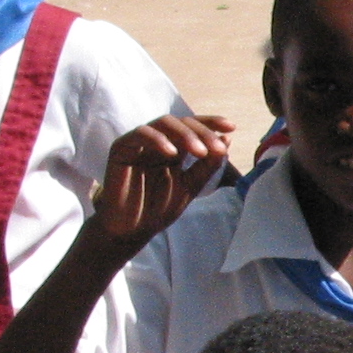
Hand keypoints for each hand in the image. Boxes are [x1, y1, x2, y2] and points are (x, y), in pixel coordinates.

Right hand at [95, 114, 233, 249]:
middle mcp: (157, 142)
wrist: (133, 229)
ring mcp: (139, 143)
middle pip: (182, 122)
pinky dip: (158, 140)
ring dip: (185, 134)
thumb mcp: (191, 185)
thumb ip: (208, 165)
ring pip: (163, 123)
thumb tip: (226, 139)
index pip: (193, 127)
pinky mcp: (121, 148)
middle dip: (203, 133)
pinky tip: (172, 154)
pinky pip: (140, 134)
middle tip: (218, 149)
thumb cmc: (160, 208)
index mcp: (174, 149)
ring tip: (200, 152)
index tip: (231, 128)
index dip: (211, 123)